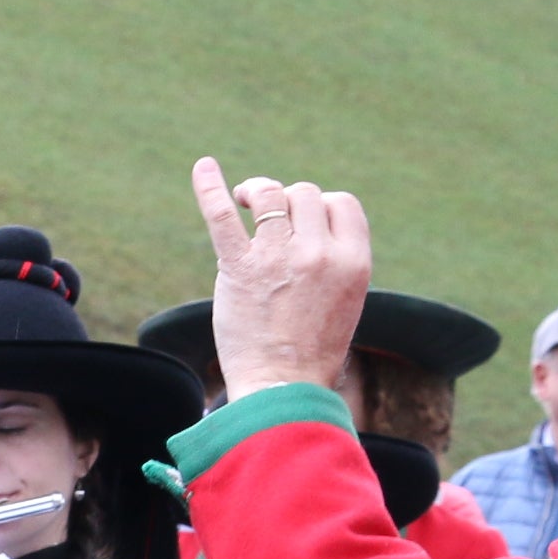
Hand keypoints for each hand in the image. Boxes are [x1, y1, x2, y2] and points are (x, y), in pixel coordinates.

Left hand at [191, 155, 372, 399]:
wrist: (282, 391)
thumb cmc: (311, 350)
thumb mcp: (345, 300)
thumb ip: (333, 258)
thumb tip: (306, 217)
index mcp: (354, 261)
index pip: (341, 202)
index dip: (322, 206)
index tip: (306, 224)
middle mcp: (319, 254)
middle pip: (303, 194)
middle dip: (288, 203)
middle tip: (273, 224)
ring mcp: (278, 259)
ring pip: (270, 194)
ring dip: (257, 192)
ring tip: (247, 202)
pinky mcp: (239, 269)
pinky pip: (222, 216)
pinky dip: (210, 187)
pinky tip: (203, 167)